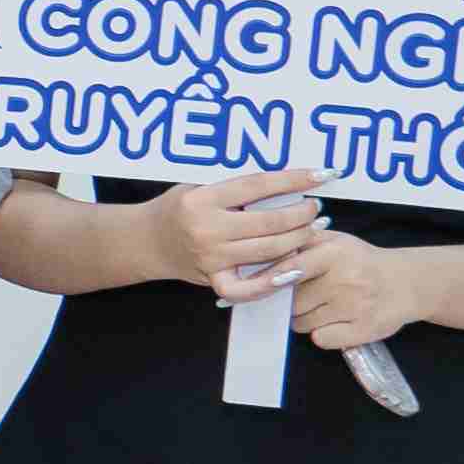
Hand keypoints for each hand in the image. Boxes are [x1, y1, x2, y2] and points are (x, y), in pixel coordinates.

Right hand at [141, 167, 328, 298]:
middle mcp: (206, 229)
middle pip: (270, 222)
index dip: (293, 180)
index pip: (257, 186)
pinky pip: (250, 287)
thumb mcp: (196, 185)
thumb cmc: (176, 208)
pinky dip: (275, 280)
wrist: (144, 241)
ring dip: (299, 239)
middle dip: (302, 214)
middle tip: (315, 207)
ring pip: (269, 250)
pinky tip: (293, 269)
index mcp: (201, 199)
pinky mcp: (214, 279)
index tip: (319, 175)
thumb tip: (284, 182)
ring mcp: (211, 258)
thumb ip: (233, 186)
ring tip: (312, 228)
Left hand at [267, 222, 437, 347]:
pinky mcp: (364, 331)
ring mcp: (355, 308)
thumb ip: (301, 241)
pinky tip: (333, 322)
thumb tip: (264, 251)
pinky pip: (322, 339)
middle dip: (289, 302)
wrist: (406, 283)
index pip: (293, 268)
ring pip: (303, 322)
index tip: (259, 284)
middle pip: (292, 301)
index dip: (272, 278)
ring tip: (322, 306)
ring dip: (304, 318)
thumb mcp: (335, 240)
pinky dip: (322, 334)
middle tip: (303, 296)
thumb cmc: (361, 261)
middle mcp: (346, 280)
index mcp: (336, 253)